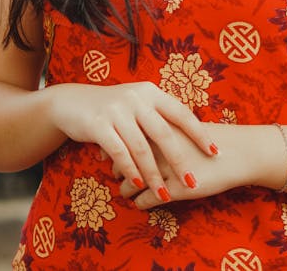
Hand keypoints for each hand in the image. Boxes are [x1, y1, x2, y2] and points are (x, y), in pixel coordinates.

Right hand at [46, 81, 217, 198]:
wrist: (72, 103)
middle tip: (192, 182)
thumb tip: (187, 140)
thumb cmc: (111, 109)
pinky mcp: (99, 124)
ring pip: (141, 147)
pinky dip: (130, 170)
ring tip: (165, 195)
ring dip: (154, 175)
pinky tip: (138, 184)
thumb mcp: (136, 104)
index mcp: (150, 92)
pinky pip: (119, 152)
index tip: (214, 151)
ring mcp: (116, 110)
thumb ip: (157, 116)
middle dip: (179, 161)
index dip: (198, 133)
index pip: (180, 112)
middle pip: (164, 133)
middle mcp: (136, 97)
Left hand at [116, 122, 251, 208]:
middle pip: (122, 159)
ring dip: (125, 189)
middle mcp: (156, 147)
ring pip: (130, 183)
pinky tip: (141, 203)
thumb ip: (159, 127)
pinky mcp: (174, 190)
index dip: (113, 146)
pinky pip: (145, 200)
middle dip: (117, 169)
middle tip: (114, 172)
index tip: (107, 152)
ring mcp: (164, 169)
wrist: (237, 152)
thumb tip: (139, 131)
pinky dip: (140, 203)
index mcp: (156, 126)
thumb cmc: (208, 137)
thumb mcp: (181, 126)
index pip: (122, 136)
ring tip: (125, 192)